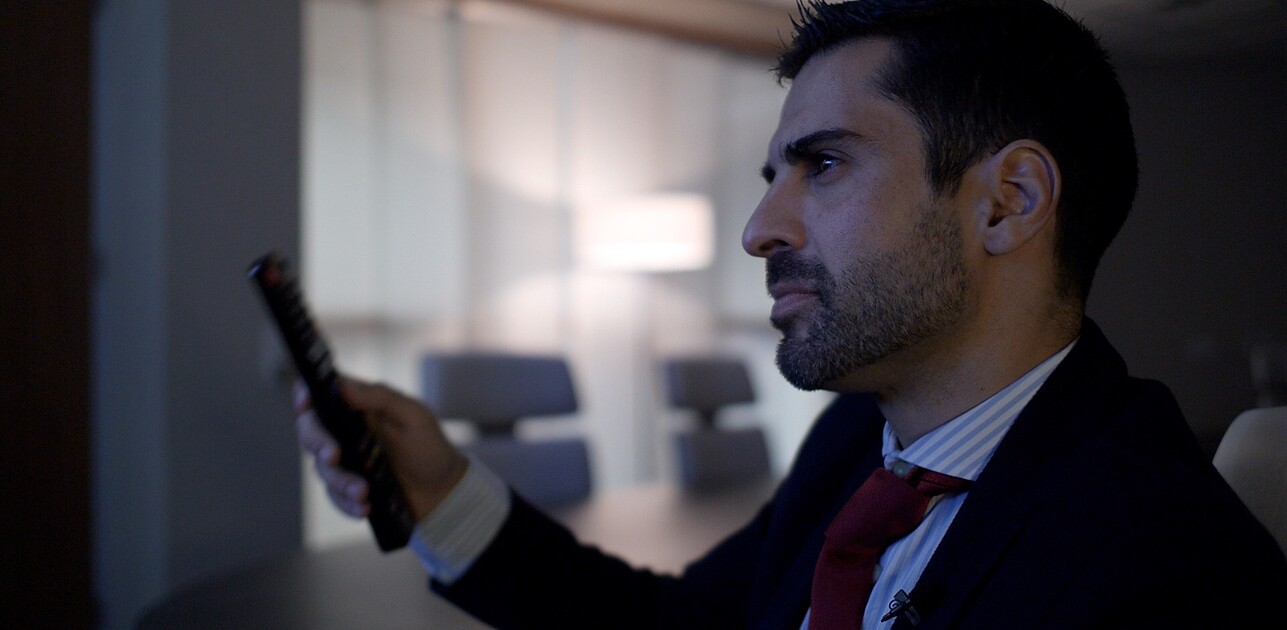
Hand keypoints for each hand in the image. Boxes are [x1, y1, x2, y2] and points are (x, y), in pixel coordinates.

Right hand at [296, 378, 468, 521]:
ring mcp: (345, 461)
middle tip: (335, 456)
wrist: (442, 491)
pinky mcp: (347, 488)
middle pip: (311, 431)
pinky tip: (364, 507)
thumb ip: (380, 398)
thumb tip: (342, 386)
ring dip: (340, 481)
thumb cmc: (430, 447)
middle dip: (319, 443)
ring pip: (322, 468)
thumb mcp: (413, 416)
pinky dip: (346, 503)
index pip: (321, 394)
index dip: (305, 394)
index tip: (305, 404)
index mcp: (358, 407)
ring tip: (364, 491)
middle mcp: (344, 431)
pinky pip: (335, 496)